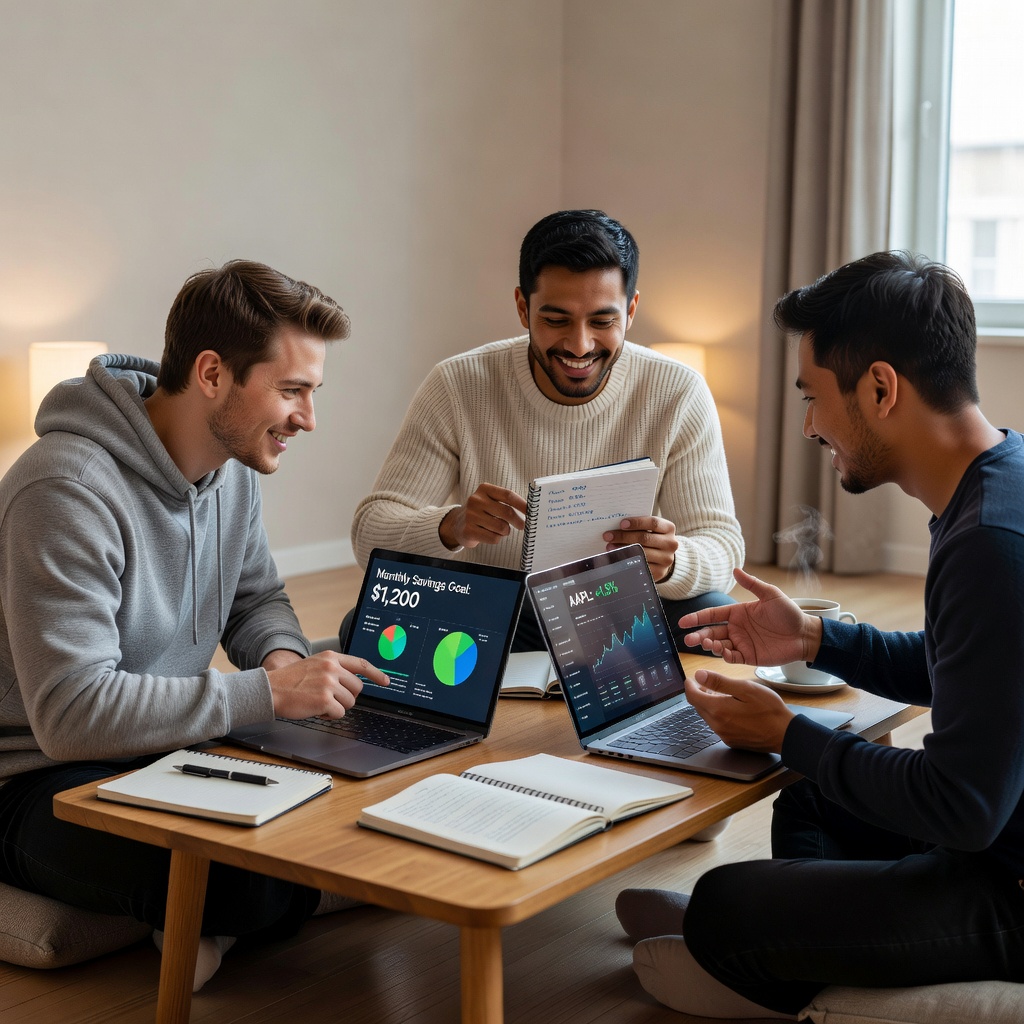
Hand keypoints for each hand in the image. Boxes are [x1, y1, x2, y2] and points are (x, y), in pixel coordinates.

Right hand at [265, 652, 388, 719]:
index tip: (386, 681)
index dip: (376, 673)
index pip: (361, 664)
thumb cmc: (291, 680)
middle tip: (330, 697)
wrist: (270, 689)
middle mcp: (332, 668)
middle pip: (357, 688)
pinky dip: (329, 715)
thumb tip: (354, 682)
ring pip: (350, 702)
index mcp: (330, 657)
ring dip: (337, 707)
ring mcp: (329, 683)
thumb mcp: (314, 665)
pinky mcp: (325, 700)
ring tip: (318, 701)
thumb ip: (334, 668)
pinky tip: (316, 709)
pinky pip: (339, 713)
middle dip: (347, 696)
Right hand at [438, 483, 527, 548]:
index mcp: (484, 489)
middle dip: (518, 521)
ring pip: (501, 527)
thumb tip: (529, 511)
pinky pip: (493, 538)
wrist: (457, 524)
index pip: (508, 495)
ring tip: (499, 529)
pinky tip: (490, 534)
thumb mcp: (490, 500)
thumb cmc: (481, 512)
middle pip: (507, 512)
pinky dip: (496, 538)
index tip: (532, 512)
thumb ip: (507, 502)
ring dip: (505, 531)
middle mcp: (476, 500)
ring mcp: (471, 515)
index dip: (522, 504)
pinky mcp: (469, 530)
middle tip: (522, 525)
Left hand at [603, 516, 677, 581]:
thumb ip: (639, 526)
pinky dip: (627, 562)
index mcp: (669, 528)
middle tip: (608, 536)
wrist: (663, 558)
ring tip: (610, 547)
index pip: (653, 523)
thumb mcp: (650, 530)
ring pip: (642, 552)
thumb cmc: (652, 539)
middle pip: (645, 538)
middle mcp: (671, 543)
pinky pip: (641, 566)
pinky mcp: (660, 572)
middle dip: (624, 536)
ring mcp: (667, 559)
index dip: (637, 523)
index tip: (621, 524)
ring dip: (623, 549)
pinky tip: (617, 558)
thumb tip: (616, 526)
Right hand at [677, 567, 822, 665]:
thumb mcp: (771, 595)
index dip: (696, 618)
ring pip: (718, 645)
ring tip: (707, 644)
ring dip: (710, 645)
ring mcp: (741, 643)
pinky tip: (722, 652)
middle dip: (698, 635)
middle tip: (688, 639)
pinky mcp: (749, 657)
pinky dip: (724, 656)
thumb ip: (752, 584)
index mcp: (737, 613)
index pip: (712, 614)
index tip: (682, 622)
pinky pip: (732, 657)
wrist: (805, 634)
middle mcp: (736, 628)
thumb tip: (736, 570)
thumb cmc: (789, 613)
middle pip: (711, 632)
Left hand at [685, 671, 793, 752]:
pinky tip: (729, 708)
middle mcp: (717, 725)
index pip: (692, 696)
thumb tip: (699, 675)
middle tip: (706, 683)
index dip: (689, 685)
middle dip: (699, 693)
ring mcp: (724, 735)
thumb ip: (720, 682)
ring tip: (719, 694)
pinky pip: (717, 725)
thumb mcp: (746, 689)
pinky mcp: (731, 741)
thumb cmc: (769, 710)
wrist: (785, 735)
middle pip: (698, 707)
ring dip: (708, 704)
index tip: (691, 678)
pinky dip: (717, 715)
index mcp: (718, 710)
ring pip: (707, 716)